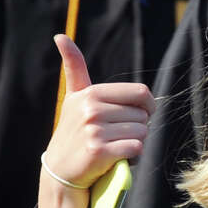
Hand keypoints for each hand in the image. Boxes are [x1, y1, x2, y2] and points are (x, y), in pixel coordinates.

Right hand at [42, 35, 154, 192]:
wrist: (60, 172)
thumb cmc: (75, 132)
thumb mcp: (75, 98)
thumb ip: (74, 68)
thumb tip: (60, 36)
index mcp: (90, 93)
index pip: (141, 92)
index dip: (147, 106)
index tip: (138, 114)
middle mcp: (91, 109)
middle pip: (143, 114)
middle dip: (137, 127)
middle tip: (116, 136)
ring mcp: (94, 130)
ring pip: (142, 132)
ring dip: (135, 143)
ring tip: (114, 147)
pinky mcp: (99, 151)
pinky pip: (136, 148)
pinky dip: (133, 157)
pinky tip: (116, 159)